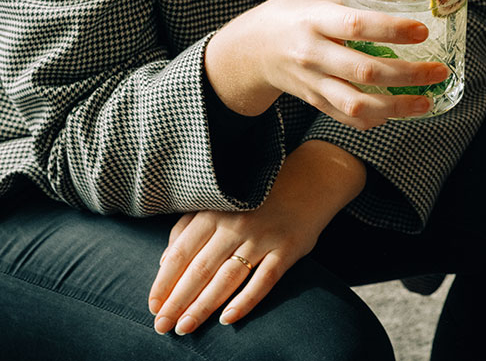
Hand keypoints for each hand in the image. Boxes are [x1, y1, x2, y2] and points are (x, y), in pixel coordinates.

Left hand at [149, 140, 361, 334]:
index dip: (164, 282)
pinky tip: (228, 319)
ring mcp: (264, 236)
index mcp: (216, 210)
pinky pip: (264, 280)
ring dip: (203, 306)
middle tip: (163, 326)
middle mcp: (237, 223)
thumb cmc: (259, 193)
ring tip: (186, 327)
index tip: (153, 307)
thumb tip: (165, 262)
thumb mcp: (222, 200)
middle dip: (178, 301)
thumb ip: (190, 226)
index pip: (182, 252)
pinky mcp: (288, 248)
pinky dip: (246, 301)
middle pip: (200, 269)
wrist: (313, 176)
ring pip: (227, 278)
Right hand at [205, 0, 448, 127]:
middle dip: (407, 74)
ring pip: (357, 104)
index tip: (423, 31)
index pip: (357, 26)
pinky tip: (399, 112)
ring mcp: (312, 83)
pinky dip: (376, 119)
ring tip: (427, 101)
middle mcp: (312, 54)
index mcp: (315, 20)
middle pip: (364, 71)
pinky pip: (347, 118)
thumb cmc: (292, 14)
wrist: (250, 48)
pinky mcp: (314, 102)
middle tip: (438, 71)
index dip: (392, 29)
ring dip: (397, 107)